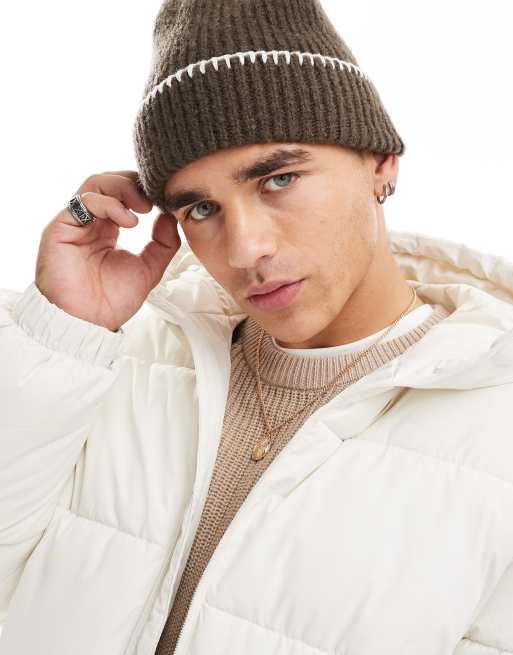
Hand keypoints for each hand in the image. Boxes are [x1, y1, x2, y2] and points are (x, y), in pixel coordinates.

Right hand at [35, 170, 180, 330]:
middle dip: (134, 184)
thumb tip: (171, 216)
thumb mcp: (149, 269)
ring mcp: (75, 223)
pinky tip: (129, 222)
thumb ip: (163, 244)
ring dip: (123, 188)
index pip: (123, 195)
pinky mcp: (61, 228)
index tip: (165, 199)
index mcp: (107, 229)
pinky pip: (84, 202)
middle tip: (155, 199)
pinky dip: (109, 204)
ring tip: (144, 207)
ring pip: (95, 184)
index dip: (144, 191)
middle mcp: (90, 222)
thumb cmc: (110, 302)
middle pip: (109, 182)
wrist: (87, 323)